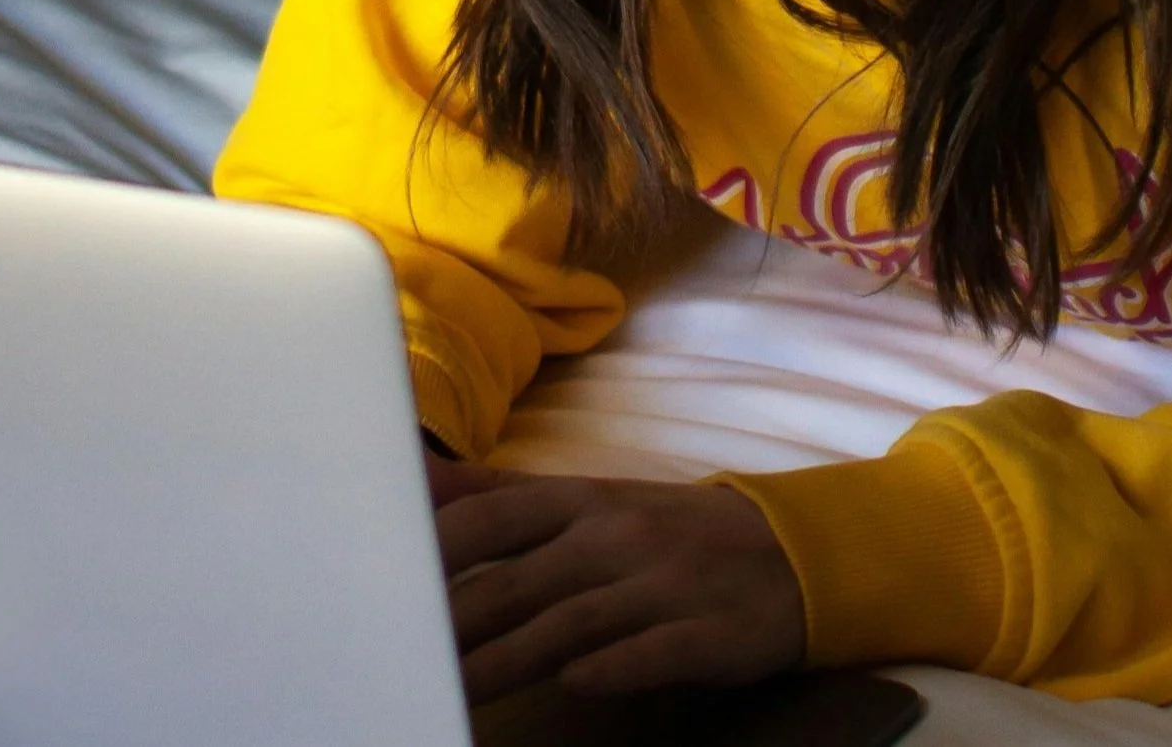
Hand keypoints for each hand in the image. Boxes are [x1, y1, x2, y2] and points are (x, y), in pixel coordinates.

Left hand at [426, 453, 806, 706]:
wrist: (792, 553)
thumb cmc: (668, 532)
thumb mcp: (590, 500)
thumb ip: (502, 496)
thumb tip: (415, 477)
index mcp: (583, 501)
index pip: (494, 517)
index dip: (435, 551)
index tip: (379, 581)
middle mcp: (616, 537)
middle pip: (519, 582)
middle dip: (455, 623)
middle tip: (396, 657)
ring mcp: (663, 584)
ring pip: (571, 622)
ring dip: (508, 660)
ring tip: (454, 694)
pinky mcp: (707, 632)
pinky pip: (654, 651)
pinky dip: (614, 665)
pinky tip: (575, 684)